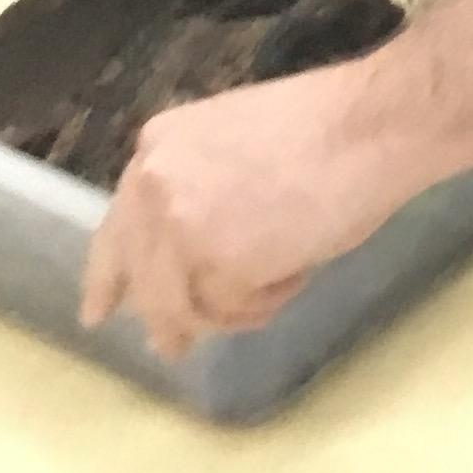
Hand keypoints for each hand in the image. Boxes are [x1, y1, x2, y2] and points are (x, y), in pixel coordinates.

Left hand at [79, 58, 421, 359]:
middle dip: (164, 318)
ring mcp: (181, 228)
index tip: (100, 313)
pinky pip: (232, 310)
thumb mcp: (234, 141)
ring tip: (282, 280)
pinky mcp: (219, 264)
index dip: (110, 276)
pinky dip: (268, 302)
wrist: (372, 124)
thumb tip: (193, 250)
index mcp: (156, 147)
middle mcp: (152, 187)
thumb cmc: (327, 125)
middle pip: (145, 279)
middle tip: (174, 348)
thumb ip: (197, 187)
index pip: (119, 226)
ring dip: (232, 308)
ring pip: (184, 305)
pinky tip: (299, 270)